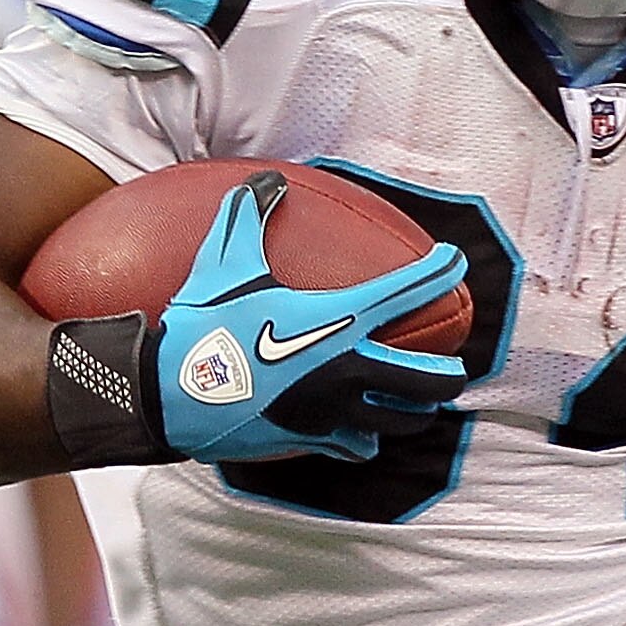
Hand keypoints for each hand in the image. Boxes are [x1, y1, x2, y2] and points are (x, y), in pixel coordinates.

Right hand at [154, 170, 468, 463]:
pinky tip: (364, 432)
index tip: (454, 263)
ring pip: (406, 420)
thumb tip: (268, 178)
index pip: (414, 288)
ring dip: (415, 409)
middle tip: (449, 363)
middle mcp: (351, 367)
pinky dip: (367, 440)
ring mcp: (337, 411)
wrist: (170, 393)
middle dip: (451, 372)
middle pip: (437, 379)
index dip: (443, 269)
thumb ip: (250, 213)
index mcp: (341, 317)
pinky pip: (360, 447)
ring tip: (415, 400)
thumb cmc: (201, 322)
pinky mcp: (316, 440)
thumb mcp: (225, 259)